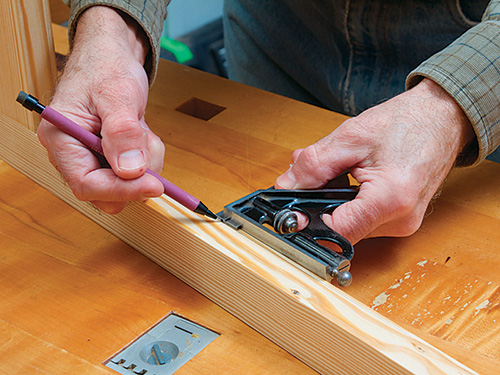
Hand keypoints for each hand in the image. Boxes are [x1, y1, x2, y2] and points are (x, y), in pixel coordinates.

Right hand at [37, 6, 164, 213]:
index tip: (154, 184)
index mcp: (61, 140)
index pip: (86, 185)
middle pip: (107, 192)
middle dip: (136, 175)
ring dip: (146, 161)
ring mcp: (93, 157)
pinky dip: (148, 155)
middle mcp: (73, 154)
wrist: (111, 55)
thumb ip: (122, 132)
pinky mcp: (111, 157)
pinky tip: (142, 131)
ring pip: (126, 184)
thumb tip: (129, 171)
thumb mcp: (117, 94)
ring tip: (142, 128)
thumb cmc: (106, 67)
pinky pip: (136, 172)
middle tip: (147, 142)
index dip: (121, 190)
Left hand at [275, 78, 474, 243]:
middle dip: (316, 203)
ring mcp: (401, 223)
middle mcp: (399, 221)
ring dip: (330, 199)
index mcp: (390, 200)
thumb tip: (286, 187)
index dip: (306, 219)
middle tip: (310, 174)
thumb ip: (313, 166)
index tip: (291, 204)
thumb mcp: (351, 138)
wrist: (444, 118)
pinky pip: (361, 218)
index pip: (334, 230)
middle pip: (338, 228)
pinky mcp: (399, 219)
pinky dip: (345, 200)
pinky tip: (345, 175)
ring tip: (332, 167)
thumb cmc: (409, 122)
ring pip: (347, 224)